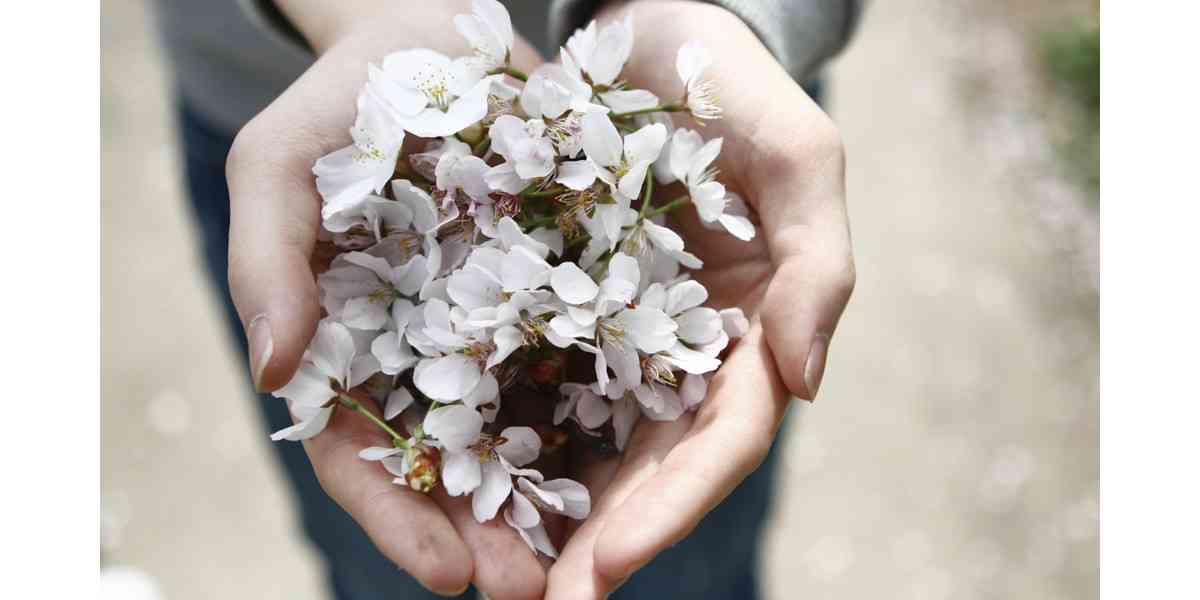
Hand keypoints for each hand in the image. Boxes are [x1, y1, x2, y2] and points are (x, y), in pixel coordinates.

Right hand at [224, 3, 551, 596]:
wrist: (430, 32)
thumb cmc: (341, 102)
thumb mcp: (280, 165)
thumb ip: (266, 261)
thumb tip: (277, 371)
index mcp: (347, 344)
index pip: (359, 453)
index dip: (398, 519)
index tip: (447, 578)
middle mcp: (422, 350)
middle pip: (449, 464)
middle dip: (487, 535)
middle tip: (536, 593)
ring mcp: (492, 324)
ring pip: (521, 430)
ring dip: (553, 501)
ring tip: (596, 559)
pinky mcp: (559, 286)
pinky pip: (584, 358)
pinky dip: (605, 414)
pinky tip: (644, 460)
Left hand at [544, 2, 854, 597]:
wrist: (646, 22)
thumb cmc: (728, 80)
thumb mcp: (797, 151)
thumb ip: (819, 262)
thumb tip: (804, 384)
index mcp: (755, 328)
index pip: (722, 443)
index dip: (669, 511)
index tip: (602, 568)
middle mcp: (690, 347)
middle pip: (653, 467)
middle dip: (602, 540)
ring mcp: (624, 331)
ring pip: (593, 442)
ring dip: (550, 514)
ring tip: (492, 573)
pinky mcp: (562, 302)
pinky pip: (535, 378)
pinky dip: (507, 435)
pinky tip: (461, 480)